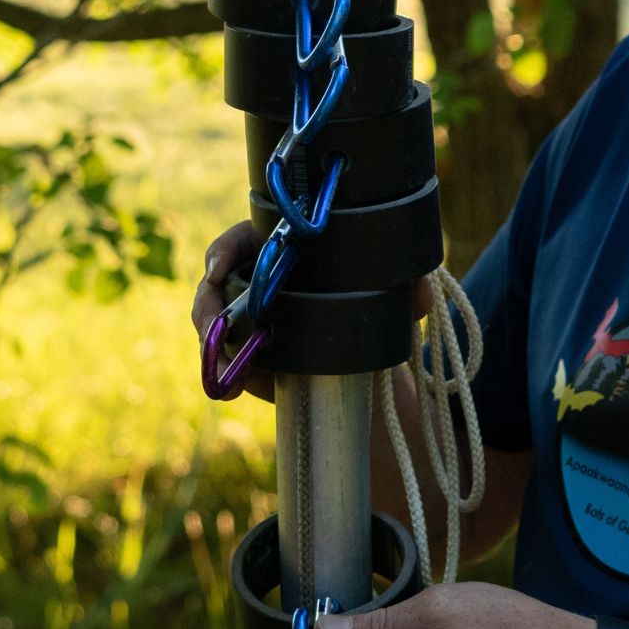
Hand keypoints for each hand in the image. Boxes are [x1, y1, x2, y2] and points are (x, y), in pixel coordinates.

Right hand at [192, 222, 434, 406]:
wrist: (364, 366)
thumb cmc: (371, 311)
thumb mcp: (392, 298)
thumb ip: (408, 290)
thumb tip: (421, 293)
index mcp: (282, 248)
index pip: (243, 239)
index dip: (223, 251)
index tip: (218, 269)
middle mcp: (255, 279)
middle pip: (215, 283)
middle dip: (207, 307)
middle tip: (212, 329)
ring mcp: (244, 318)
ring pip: (211, 323)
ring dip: (210, 345)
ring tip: (225, 372)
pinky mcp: (241, 353)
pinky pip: (219, 359)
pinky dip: (220, 374)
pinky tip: (227, 389)